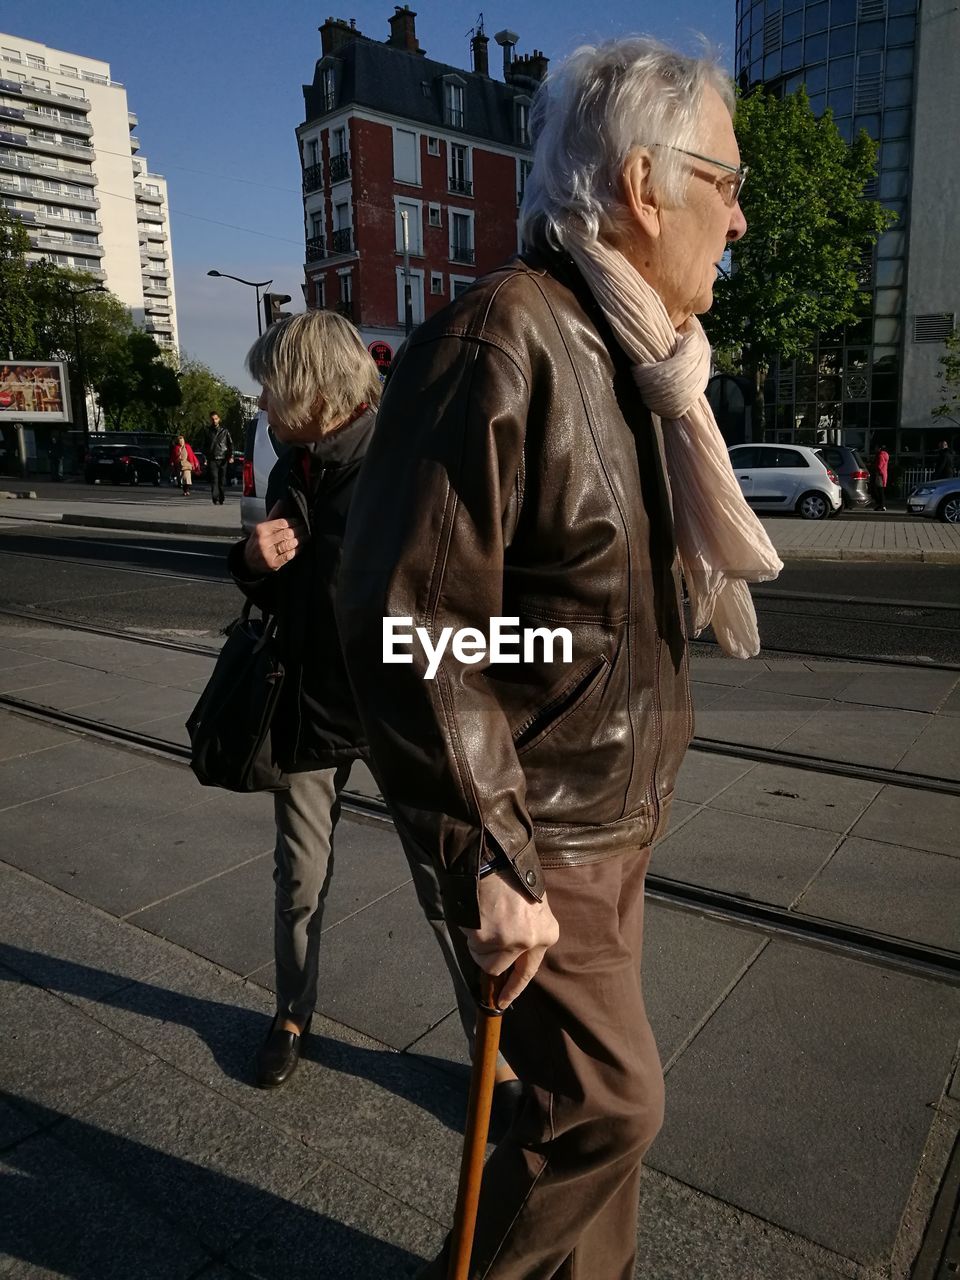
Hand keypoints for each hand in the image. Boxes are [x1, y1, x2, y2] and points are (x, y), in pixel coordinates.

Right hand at [243, 500, 306, 574]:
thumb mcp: (262, 527)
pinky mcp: (273, 564)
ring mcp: (268, 553)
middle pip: (287, 533)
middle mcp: (264, 541)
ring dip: (301, 540)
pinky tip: (301, 547)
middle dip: (300, 530)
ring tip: (307, 537)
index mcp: (261, 529)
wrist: (248, 561)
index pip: (282, 522)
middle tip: (307, 529)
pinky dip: (297, 550)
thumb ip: (274, 515)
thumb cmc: (258, 541)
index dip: (294, 521)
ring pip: (289, 544)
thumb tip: (282, 501)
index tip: (301, 521)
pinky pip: (289, 555)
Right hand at [462, 874, 558, 1008]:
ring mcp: (507, 942)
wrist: (492, 858)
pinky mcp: (484, 939)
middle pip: (502, 967)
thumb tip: (516, 952)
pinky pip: (471, 945)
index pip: (529, 970)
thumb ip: (530, 929)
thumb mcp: (533, 904)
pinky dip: (470, 933)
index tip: (504, 1001)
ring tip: (482, 918)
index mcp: (546, 934)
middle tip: (492, 988)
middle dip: (495, 971)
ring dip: (478, 943)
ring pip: (483, 958)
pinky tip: (476, 914)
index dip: (514, 986)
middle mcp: (530, 942)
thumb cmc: (511, 876)